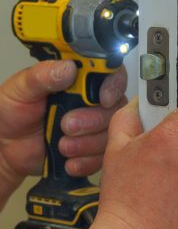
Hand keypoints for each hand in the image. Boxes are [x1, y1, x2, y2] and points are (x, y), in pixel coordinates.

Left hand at [0, 60, 126, 187]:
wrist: (4, 148)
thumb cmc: (11, 114)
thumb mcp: (20, 89)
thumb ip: (42, 75)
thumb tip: (68, 67)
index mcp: (78, 80)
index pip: (111, 74)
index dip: (113, 86)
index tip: (102, 99)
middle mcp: (91, 101)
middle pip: (115, 107)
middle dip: (93, 121)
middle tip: (67, 125)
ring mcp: (94, 126)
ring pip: (111, 133)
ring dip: (88, 143)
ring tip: (62, 145)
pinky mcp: (93, 149)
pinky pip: (103, 156)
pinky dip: (86, 161)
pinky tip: (68, 160)